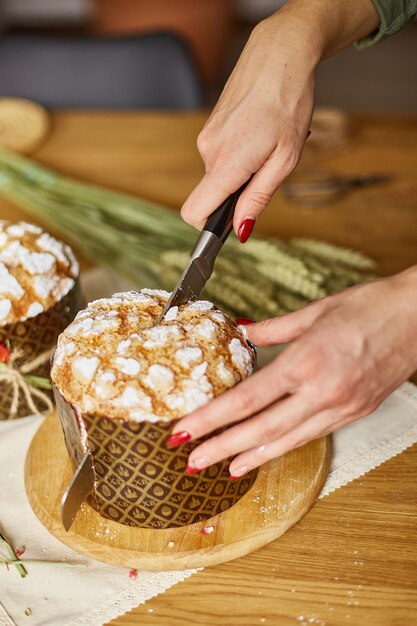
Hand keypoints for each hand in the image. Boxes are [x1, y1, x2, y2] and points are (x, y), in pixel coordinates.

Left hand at [169, 268, 416, 476]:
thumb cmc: (371, 306)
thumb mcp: (315, 311)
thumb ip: (273, 329)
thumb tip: (243, 333)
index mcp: (306, 361)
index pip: (246, 399)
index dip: (211, 419)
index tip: (184, 430)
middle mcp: (323, 391)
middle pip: (261, 429)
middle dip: (222, 447)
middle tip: (191, 461)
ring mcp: (342, 407)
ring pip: (288, 441)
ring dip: (253, 457)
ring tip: (224, 469)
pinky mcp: (356, 412)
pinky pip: (313, 435)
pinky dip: (286, 447)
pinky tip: (269, 452)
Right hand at [180, 0, 378, 239]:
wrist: (281, 53)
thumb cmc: (289, 102)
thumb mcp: (285, 160)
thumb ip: (258, 198)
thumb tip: (241, 229)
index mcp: (225, 164)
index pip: (194, 212)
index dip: (208, 227)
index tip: (229, 225)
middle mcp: (207, 151)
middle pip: (212, 194)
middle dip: (238, 192)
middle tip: (268, 168)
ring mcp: (206, 137)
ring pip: (219, 174)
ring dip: (242, 170)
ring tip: (267, 144)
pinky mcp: (210, 126)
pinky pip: (220, 155)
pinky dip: (239, 154)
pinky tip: (259, 133)